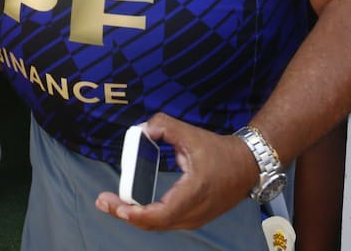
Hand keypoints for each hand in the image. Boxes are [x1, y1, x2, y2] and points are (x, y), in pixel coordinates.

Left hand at [94, 113, 256, 230]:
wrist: (247, 166)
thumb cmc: (220, 152)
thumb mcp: (191, 134)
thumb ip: (164, 125)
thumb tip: (142, 129)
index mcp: (193, 193)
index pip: (161, 214)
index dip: (137, 214)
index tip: (118, 207)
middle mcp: (194, 211)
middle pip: (154, 223)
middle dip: (126, 214)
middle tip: (103, 202)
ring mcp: (195, 218)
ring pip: (159, 225)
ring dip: (135, 217)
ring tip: (112, 204)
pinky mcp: (193, 217)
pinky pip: (166, 222)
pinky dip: (147, 216)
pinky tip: (131, 207)